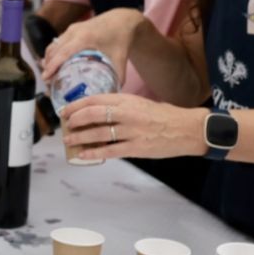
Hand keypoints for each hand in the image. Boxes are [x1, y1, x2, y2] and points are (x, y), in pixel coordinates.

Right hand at [38, 8, 141, 85]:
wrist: (123, 19)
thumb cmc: (121, 38)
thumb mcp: (120, 59)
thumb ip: (117, 77)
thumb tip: (111, 94)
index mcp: (85, 37)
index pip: (63, 52)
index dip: (53, 65)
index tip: (46, 78)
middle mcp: (75, 31)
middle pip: (54, 50)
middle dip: (47, 66)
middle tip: (47, 82)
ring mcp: (72, 29)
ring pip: (53, 45)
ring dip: (48, 59)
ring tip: (48, 75)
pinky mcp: (72, 29)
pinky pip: (57, 42)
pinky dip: (53, 53)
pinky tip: (54, 64)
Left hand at [60, 93, 206, 161]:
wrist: (187, 129)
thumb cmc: (164, 115)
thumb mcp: (140, 103)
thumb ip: (121, 105)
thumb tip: (97, 111)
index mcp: (128, 100)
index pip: (95, 99)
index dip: (77, 105)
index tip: (66, 110)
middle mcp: (127, 113)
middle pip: (92, 114)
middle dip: (74, 120)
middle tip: (65, 125)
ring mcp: (131, 131)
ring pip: (98, 133)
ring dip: (79, 137)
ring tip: (69, 140)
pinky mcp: (136, 148)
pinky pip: (110, 151)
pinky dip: (93, 153)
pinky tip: (82, 154)